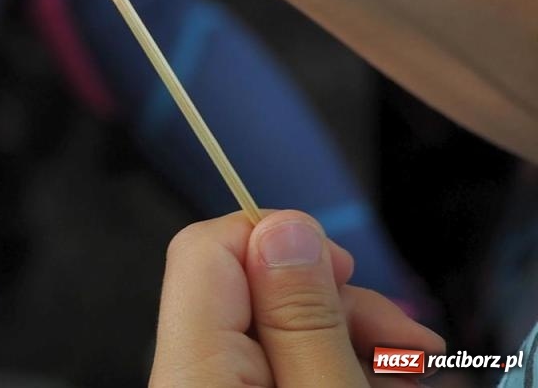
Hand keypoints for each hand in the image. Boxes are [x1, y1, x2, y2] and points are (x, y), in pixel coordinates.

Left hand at [151, 210, 443, 385]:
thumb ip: (303, 318)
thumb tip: (285, 225)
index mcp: (192, 368)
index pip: (205, 249)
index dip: (279, 241)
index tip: (347, 269)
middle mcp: (185, 377)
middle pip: (245, 292)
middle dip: (333, 300)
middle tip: (410, 338)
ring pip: (270, 334)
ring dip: (345, 336)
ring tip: (411, 366)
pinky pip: (276, 371)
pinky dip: (328, 366)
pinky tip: (381, 379)